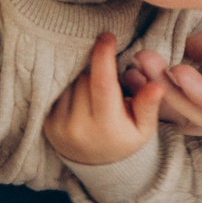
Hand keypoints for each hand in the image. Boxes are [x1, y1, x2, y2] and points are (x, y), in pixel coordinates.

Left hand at [45, 32, 163, 165]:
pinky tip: (78, 97)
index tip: (106, 36)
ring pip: (69, 82)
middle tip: (108, 85)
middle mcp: (78, 127)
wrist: (98, 166)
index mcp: (106, 126)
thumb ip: (148, 105)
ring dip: (81, 80)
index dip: (103, 56)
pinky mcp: (45, 124)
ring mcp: (58, 126)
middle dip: (97, 73)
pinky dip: (68, 88)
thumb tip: (155, 86)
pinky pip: (55, 91)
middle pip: (84, 78)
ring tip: (92, 95)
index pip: (101, 83)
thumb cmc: (125, 139)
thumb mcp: (144, 127)